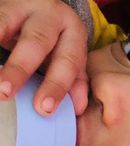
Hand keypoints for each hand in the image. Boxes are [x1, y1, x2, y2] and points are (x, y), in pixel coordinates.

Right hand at [0, 0, 87, 115]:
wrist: (41, 7)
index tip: (44, 108)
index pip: (68, 61)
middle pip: (37, 42)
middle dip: (21, 69)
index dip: (57, 86)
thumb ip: (75, 82)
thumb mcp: (70, 57)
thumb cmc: (57, 40)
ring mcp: (23, 7)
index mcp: (73, 33)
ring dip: (0, 55)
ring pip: (7, 25)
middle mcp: (51, 16)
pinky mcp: (4, 6)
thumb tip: (78, 109)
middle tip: (5, 93)